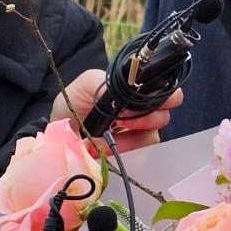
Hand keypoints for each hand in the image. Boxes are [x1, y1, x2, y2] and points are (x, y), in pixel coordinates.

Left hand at [50, 69, 183, 152]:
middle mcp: (145, 106)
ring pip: (156, 130)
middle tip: (125, 120)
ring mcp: (142, 128)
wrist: (62, 130)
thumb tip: (125, 93)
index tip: (142, 102)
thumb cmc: (75, 103)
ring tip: (112, 132)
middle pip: (167, 109)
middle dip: (150, 115)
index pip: (165, 87)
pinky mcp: (136, 148)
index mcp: (137, 88)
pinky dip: (128, 147)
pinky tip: (110, 144)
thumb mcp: (86, 84)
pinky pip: (144, 148)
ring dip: (134, 133)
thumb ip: (105, 82)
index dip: (164, 95)